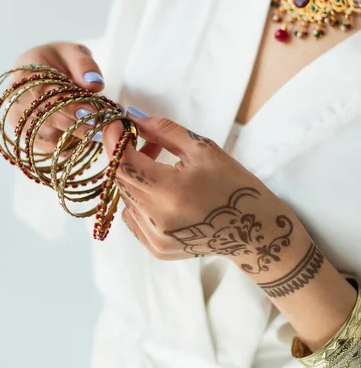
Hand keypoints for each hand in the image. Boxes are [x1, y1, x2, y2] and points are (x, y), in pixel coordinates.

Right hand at [8, 41, 106, 151]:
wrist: (45, 73)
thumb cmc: (59, 61)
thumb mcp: (74, 52)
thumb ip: (84, 63)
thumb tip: (94, 83)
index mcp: (24, 74)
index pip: (43, 94)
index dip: (69, 105)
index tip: (93, 111)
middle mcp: (16, 102)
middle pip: (46, 119)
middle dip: (80, 123)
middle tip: (107, 124)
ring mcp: (20, 123)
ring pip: (51, 138)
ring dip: (80, 135)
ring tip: (103, 127)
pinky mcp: (29, 140)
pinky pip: (54, 149)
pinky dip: (75, 144)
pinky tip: (90, 134)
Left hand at [102, 110, 308, 272]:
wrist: (254, 231)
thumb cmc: (233, 184)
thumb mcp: (203, 148)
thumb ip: (164, 130)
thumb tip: (132, 118)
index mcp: (170, 191)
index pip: (122, 164)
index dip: (114, 141)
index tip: (117, 125)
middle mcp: (157, 219)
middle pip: (120, 180)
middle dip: (124, 156)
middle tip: (139, 139)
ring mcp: (155, 239)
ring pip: (126, 198)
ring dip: (133, 177)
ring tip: (156, 165)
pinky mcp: (157, 249)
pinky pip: (133, 218)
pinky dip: (139, 200)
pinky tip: (160, 191)